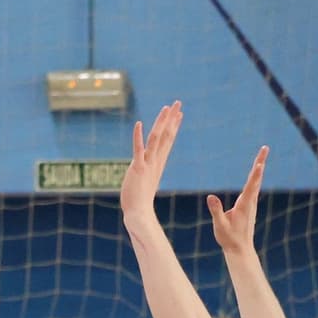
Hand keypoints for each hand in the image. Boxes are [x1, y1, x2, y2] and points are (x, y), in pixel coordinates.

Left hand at [120, 101, 182, 224]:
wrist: (138, 214)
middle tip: (178, 103)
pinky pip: (138, 149)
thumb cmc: (140, 203)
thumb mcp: (145, 184)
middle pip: (166, 136)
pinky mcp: (138, 169)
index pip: (168, 141)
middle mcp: (155, 161)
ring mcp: (147, 164)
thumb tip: (148, 174)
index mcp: (158, 164)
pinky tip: (139, 124)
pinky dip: (139, 136)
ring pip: (156, 139)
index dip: (173, 126)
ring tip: (166, 107)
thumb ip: (147, 176)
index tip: (179, 114)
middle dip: (172, 118)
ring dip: (162, 122)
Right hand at [206, 146, 266, 253]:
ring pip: (255, 182)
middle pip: (256, 179)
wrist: (240, 250)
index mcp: (244, 205)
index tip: (261, 163)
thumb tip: (211, 197)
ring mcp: (250, 204)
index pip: (251, 186)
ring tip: (262, 155)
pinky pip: (253, 187)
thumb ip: (216, 211)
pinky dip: (255, 176)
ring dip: (258, 167)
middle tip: (265, 148)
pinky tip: (256, 171)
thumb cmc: (229, 239)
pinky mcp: (248, 206)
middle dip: (260, 162)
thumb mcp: (220, 226)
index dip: (255, 174)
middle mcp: (249, 202)